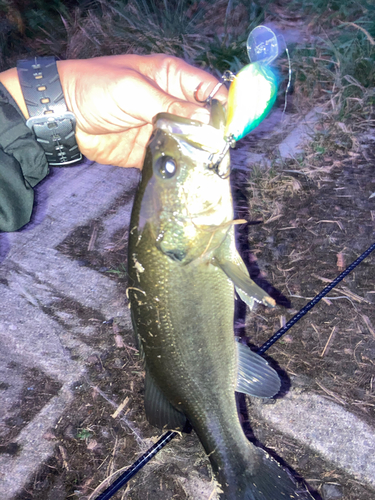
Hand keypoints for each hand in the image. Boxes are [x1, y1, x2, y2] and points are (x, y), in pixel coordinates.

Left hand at [57, 54, 226, 167]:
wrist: (62, 116)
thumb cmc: (95, 88)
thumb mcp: (134, 90)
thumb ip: (170, 106)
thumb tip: (206, 119)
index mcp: (171, 78)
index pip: (208, 89)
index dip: (224, 105)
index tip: (234, 126)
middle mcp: (169, 103)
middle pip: (203, 119)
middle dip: (214, 134)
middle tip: (222, 151)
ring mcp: (159, 128)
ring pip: (188, 142)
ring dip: (197, 153)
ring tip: (209, 166)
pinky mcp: (147, 151)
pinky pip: (168, 160)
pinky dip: (177, 167)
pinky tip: (186, 175)